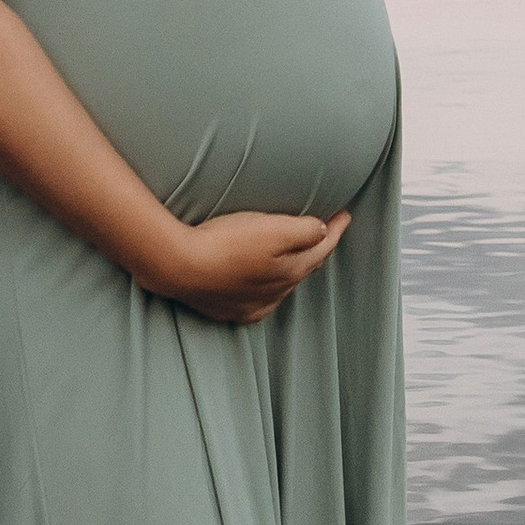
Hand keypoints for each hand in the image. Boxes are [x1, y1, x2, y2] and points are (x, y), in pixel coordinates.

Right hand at [154, 207, 351, 323]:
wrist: (178, 266)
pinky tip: (262, 284)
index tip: (345, 214)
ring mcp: (251, 305)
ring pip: (282, 286)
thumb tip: (324, 232)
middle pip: (304, 268)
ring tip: (296, 253)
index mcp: (290, 272)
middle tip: (326, 230)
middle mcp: (275, 294)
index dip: (336, 229)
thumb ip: (304, 231)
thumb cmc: (225, 243)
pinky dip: (266, 288)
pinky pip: (257, 300)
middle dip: (317, 248)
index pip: (322, 248)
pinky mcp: (228, 310)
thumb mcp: (272, 228)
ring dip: (291, 269)